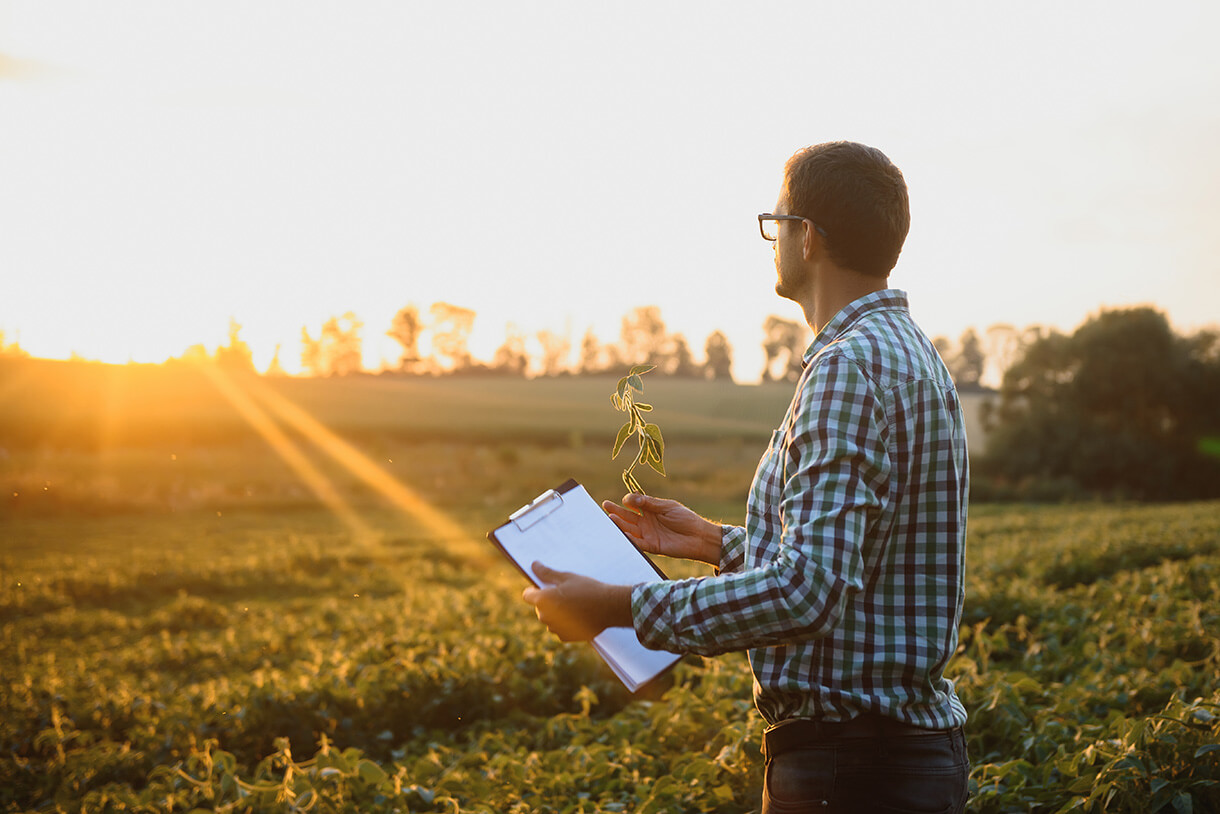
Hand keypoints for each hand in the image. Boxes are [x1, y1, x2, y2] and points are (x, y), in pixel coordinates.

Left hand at [521, 562, 633, 641]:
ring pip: (550, 619)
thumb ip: (547, 573)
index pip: (527, 595)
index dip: (535, 590)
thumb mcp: (567, 577)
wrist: (610, 607)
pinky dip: (566, 624)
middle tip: (566, 594)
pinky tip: (578, 616)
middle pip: (540, 608)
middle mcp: (546, 616)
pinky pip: (560, 629)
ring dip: (557, 614)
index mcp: (543, 600)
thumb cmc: (588, 589)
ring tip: (575, 605)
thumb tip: (534, 565)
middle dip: (548, 602)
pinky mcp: (566, 637)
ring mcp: (555, 628)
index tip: (546, 587)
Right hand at [602, 494, 722, 566]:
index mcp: (651, 511)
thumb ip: (649, 503)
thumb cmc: (685, 519)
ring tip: (610, 518)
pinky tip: (622, 534)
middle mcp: (646, 523)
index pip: (634, 505)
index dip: (627, 501)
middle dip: (616, 511)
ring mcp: (648, 534)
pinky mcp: (652, 546)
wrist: (699, 536)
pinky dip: (630, 539)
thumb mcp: (667, 506)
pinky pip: (638, 543)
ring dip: (620, 525)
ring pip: (629, 530)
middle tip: (605, 506)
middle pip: (627, 517)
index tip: (624, 499)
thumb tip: (630, 498)